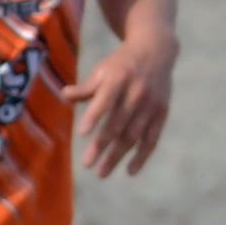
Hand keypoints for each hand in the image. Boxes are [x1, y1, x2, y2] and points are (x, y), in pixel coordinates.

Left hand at [63, 30, 175, 176]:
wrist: (156, 51)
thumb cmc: (121, 64)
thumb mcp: (103, 70)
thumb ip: (86, 87)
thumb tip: (64, 95)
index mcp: (119, 78)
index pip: (106, 99)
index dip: (95, 115)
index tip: (82, 133)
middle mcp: (137, 92)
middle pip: (118, 123)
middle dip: (102, 145)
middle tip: (87, 164)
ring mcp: (151, 105)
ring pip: (133, 135)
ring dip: (118, 156)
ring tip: (101, 173)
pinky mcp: (161, 114)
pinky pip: (152, 139)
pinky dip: (142, 156)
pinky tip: (130, 171)